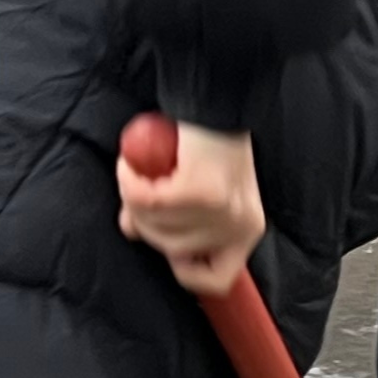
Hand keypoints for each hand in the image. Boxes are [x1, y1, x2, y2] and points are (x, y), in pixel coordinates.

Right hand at [116, 119, 264, 294]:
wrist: (217, 96)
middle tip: (135, 195)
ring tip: (132, 174)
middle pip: (174, 253)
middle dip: (145, 226)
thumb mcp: (195, 186)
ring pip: (158, 228)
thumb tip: (131, 230)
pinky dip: (130, 183)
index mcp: (248, 230)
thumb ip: (167, 214)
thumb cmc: (206, 141)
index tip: (166, 245)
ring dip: (133, 202)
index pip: (217, 281)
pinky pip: (148, 201)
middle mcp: (241, 225)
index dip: (183, 270)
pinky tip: (129, 166)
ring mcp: (223, 210)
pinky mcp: (201, 191)